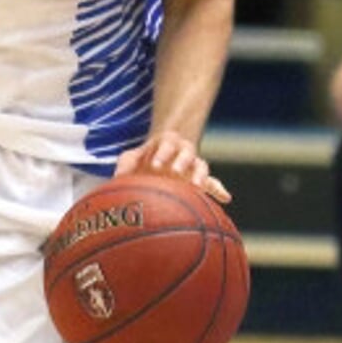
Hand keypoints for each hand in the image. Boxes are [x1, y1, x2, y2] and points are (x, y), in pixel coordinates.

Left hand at [115, 130, 230, 202]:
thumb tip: (115, 180)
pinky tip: (226, 198)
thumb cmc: (143, 159)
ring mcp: (193, 165)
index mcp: (166, 144)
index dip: (162, 153)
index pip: (166, 145)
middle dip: (181, 162)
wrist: (160, 159)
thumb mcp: (132, 158)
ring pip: (201, 166)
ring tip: (197, 186)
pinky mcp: (200, 179)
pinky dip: (219, 190)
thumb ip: (125, 165)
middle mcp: (182, 152)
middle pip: (187, 153)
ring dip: (200, 175)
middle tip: (175, 172)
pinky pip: (213, 183)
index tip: (156, 165)